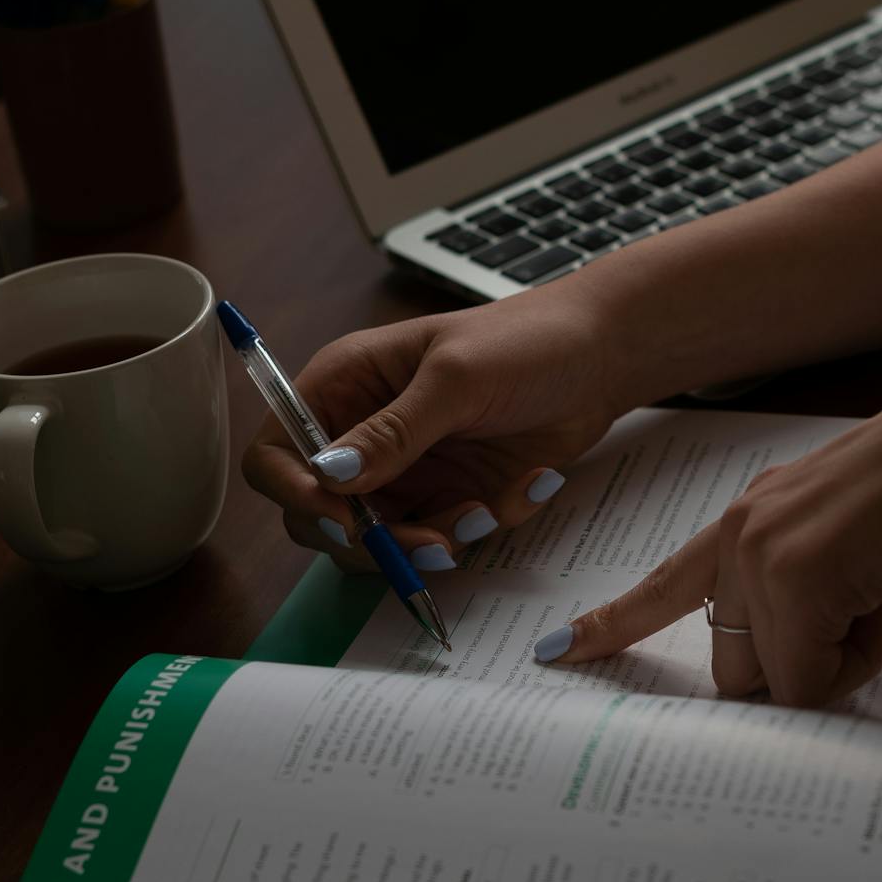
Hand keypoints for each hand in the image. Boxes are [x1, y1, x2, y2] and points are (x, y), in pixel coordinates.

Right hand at [243, 278, 624, 572]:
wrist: (604, 355)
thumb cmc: (527, 340)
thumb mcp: (458, 378)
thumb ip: (395, 430)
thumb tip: (331, 476)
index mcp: (344, 386)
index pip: (277, 450)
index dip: (293, 490)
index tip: (341, 517)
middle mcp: (364, 433)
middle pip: (320, 513)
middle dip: (371, 537)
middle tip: (430, 541)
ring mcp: (407, 469)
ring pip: (382, 539)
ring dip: (433, 539)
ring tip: (487, 512)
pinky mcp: (451, 496)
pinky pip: (444, 537)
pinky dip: (484, 525)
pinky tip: (527, 485)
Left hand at [537, 362, 881, 704]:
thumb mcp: (850, 553)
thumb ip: (808, 602)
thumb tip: (790, 684)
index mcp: (751, 519)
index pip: (666, 583)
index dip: (613, 622)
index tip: (558, 648)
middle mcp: (741, 532)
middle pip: (734, 665)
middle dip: (795, 668)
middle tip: (863, 608)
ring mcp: (759, 553)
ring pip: (772, 679)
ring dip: (831, 665)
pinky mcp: (791, 577)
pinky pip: (809, 682)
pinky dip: (856, 663)